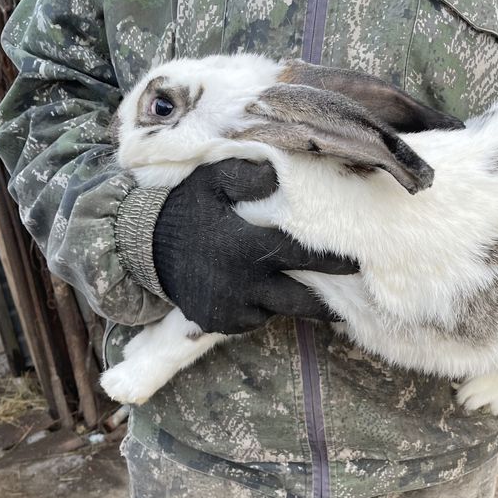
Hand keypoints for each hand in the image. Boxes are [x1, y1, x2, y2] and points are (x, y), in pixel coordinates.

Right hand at [153, 159, 357, 333]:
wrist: (140, 248)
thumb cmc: (183, 209)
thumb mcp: (210, 181)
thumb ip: (245, 174)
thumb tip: (280, 175)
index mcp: (243, 247)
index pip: (301, 256)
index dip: (333, 260)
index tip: (357, 262)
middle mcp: (241, 285)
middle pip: (300, 302)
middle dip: (327, 303)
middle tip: (351, 298)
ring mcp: (230, 309)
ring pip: (278, 311)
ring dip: (294, 301)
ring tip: (314, 294)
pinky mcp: (220, 323)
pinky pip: (254, 319)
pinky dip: (262, 307)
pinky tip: (261, 290)